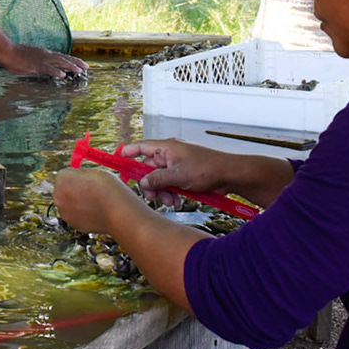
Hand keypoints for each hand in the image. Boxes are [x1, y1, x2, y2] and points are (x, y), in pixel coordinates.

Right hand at [3, 44, 89, 80]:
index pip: (62, 56)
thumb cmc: (16, 56)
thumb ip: (38, 63)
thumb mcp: (30, 59)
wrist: (8, 51)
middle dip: (76, 62)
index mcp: (45, 53)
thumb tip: (42, 68)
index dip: (72, 60)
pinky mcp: (36, 64)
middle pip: (65, 58)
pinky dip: (56, 72)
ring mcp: (42, 59)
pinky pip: (48, 69)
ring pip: (60, 63)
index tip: (81, 64)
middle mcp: (46, 55)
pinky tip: (63, 75)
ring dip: (70, 66)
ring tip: (80, 71)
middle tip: (87, 67)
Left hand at [53, 167, 132, 235]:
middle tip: (89, 191)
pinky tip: (96, 212)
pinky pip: (76, 217)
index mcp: (62, 178)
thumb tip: (80, 181)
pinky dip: (83, 215)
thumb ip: (81, 176)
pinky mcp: (73, 224)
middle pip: (64, 191)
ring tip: (95, 203)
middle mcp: (58, 196)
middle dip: (73, 191)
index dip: (77, 176)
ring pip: (69, 206)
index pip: (65, 175)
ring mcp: (65, 212)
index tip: (86, 179)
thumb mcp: (93, 172)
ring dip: (77, 204)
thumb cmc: (108, 187)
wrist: (117, 210)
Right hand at [119, 138, 235, 195]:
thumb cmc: (208, 168)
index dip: (128, 153)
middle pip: (149, 169)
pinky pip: (170, 185)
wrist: (230, 175)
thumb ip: (157, 179)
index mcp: (167, 147)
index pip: (141, 147)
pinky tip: (179, 201)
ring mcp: (177, 165)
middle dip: (151, 185)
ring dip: (162, 192)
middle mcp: (170, 155)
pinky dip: (171, 193)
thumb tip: (142, 182)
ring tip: (172, 202)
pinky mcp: (184, 175)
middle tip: (154, 197)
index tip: (118, 161)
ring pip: (159, 180)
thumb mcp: (179, 175)